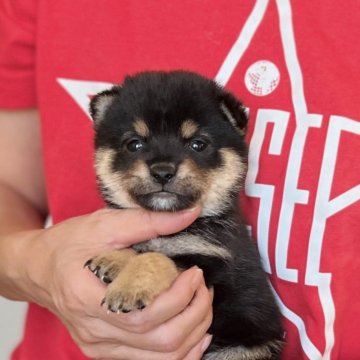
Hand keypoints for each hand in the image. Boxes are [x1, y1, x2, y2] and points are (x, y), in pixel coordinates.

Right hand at [20, 208, 212, 358]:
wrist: (40, 267)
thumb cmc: (69, 244)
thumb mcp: (105, 224)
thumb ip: (148, 221)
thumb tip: (189, 214)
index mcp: (86, 296)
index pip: (143, 313)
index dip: (179, 297)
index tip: (194, 273)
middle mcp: (93, 329)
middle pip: (158, 341)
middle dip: (194, 314)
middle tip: (203, 286)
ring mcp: (99, 344)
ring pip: (160, 358)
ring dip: (193, 333)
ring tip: (202, 304)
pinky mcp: (105, 349)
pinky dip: (181, 350)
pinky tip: (194, 332)